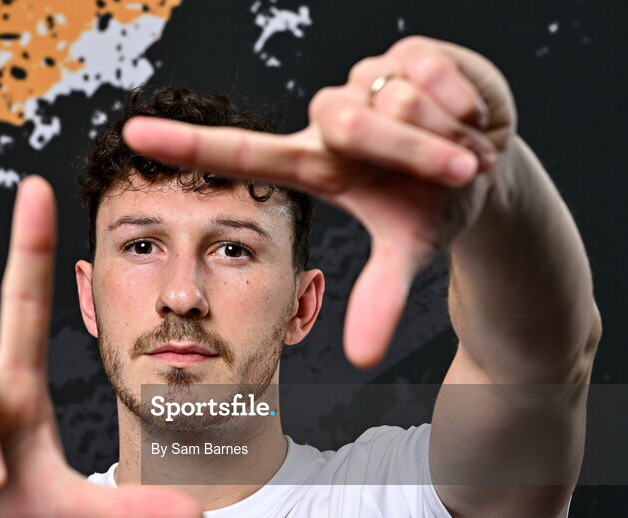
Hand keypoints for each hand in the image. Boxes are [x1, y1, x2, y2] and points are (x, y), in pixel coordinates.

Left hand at [121, 36, 516, 367]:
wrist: (494, 161)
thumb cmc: (432, 204)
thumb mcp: (409, 249)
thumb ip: (380, 297)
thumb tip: (362, 359)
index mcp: (315, 165)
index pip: (241, 153)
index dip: (188, 148)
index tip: (133, 136)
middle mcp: (328, 119)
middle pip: (347, 121)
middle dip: (413, 152)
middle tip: (457, 173)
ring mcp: (363, 79)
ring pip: (394, 97)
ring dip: (443, 134)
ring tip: (462, 149)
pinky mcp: (405, 48)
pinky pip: (429, 69)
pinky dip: (465, 102)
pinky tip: (471, 116)